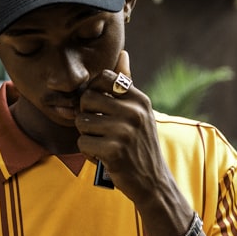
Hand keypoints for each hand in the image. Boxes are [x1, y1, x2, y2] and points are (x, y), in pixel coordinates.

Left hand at [76, 51, 173, 204]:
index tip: (99, 107)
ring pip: (82, 122)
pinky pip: (82, 142)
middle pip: (87, 98)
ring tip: (102, 144)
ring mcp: (124, 131)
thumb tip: (122, 53)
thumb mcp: (141, 112)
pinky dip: (88, 153)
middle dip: (86, 115)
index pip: (104, 77)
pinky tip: (103, 157)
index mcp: (140, 99)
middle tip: (98, 129)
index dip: (93, 91)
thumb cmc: (141, 145)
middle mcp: (134, 112)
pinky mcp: (114, 151)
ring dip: (87, 136)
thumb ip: (127, 85)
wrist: (154, 182)